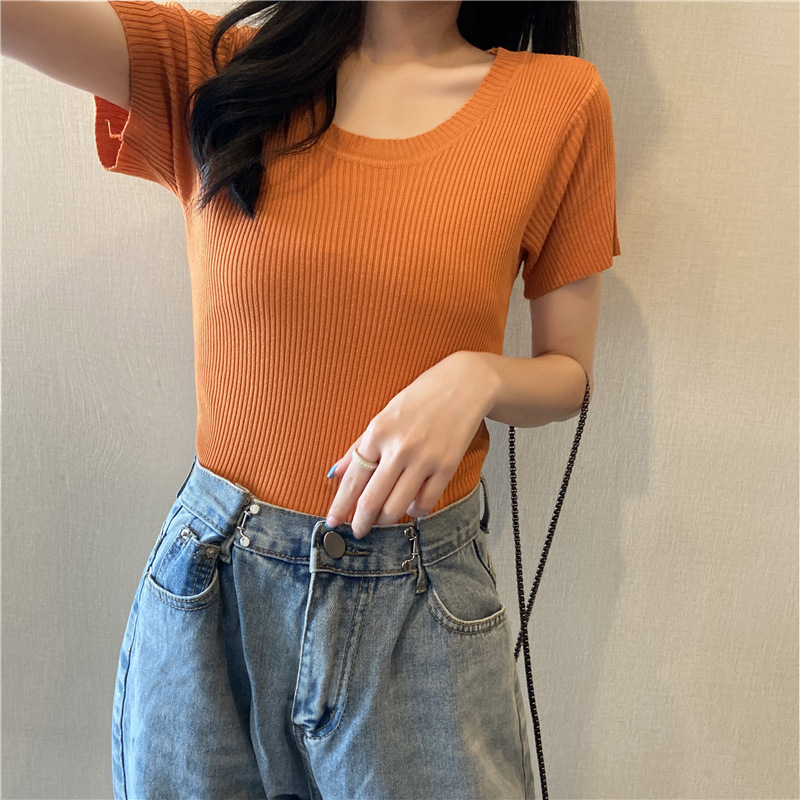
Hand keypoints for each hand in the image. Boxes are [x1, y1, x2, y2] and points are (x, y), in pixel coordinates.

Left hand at [324, 351, 494, 537]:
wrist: (465, 384)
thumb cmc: (421, 397)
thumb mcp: (384, 416)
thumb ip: (359, 446)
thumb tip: (336, 472)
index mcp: (378, 432)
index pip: (353, 479)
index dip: (340, 505)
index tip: (333, 521)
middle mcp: (399, 448)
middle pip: (372, 500)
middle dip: (361, 522)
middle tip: (358, 530)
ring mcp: (425, 459)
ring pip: (397, 508)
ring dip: (386, 521)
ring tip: (383, 520)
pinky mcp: (447, 467)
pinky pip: (425, 503)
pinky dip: (414, 511)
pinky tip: (410, 507)